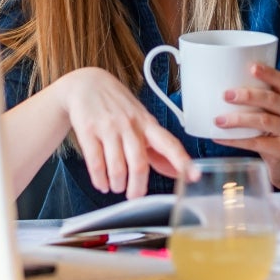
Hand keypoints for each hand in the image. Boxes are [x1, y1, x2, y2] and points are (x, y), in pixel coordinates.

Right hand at [56, 67, 193, 198]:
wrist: (85, 83)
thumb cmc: (117, 106)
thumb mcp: (141, 121)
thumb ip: (158, 149)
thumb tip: (177, 172)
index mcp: (147, 124)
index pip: (169, 144)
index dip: (182, 160)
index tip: (194, 175)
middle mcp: (130, 125)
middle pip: (139, 164)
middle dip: (137, 187)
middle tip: (134, 195)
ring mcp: (109, 128)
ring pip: (117, 167)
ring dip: (118, 184)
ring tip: (117, 187)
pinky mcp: (88, 131)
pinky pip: (96, 164)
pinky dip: (100, 180)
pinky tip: (102, 183)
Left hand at [211, 63, 279, 189]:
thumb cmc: (276, 136)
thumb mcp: (273, 117)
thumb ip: (256, 105)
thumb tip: (216, 93)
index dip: (268, 73)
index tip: (251, 67)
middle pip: (272, 100)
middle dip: (248, 95)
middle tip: (226, 94)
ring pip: (264, 121)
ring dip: (239, 119)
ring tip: (219, 120)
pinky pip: (257, 143)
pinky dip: (236, 140)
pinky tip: (220, 138)